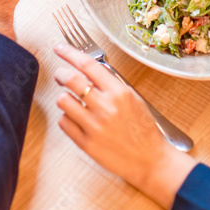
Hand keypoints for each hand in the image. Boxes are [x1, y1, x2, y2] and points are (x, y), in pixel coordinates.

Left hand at [53, 44, 197, 209]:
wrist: (150, 160)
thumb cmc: (144, 129)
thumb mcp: (134, 99)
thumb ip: (112, 84)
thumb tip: (91, 69)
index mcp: (119, 92)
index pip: (88, 65)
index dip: (69, 53)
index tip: (59, 49)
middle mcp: (105, 107)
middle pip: (71, 80)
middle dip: (60, 74)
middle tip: (60, 75)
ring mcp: (94, 126)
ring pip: (63, 101)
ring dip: (64, 97)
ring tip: (71, 101)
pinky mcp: (86, 144)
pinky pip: (64, 123)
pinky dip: (67, 118)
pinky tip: (76, 119)